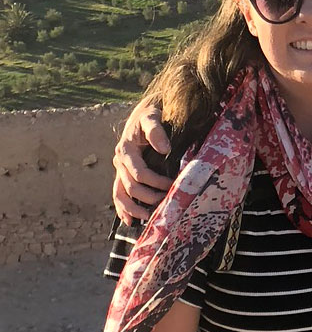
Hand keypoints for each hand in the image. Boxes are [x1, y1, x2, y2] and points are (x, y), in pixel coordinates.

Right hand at [112, 101, 173, 222]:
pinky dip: (122, 208)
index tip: (173, 185)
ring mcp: (119, 168)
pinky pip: (118, 193)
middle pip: (131, 186)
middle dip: (148, 197)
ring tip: (148, 218)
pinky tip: (129, 221)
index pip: (140, 173)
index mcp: (126, 150)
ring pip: (120, 194)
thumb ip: (156, 130)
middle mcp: (119, 161)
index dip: (156, 182)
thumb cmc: (151, 113)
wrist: (143, 110)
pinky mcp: (122, 173)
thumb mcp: (152, 116)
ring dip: (133, 208)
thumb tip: (164, 149)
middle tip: (167, 203)